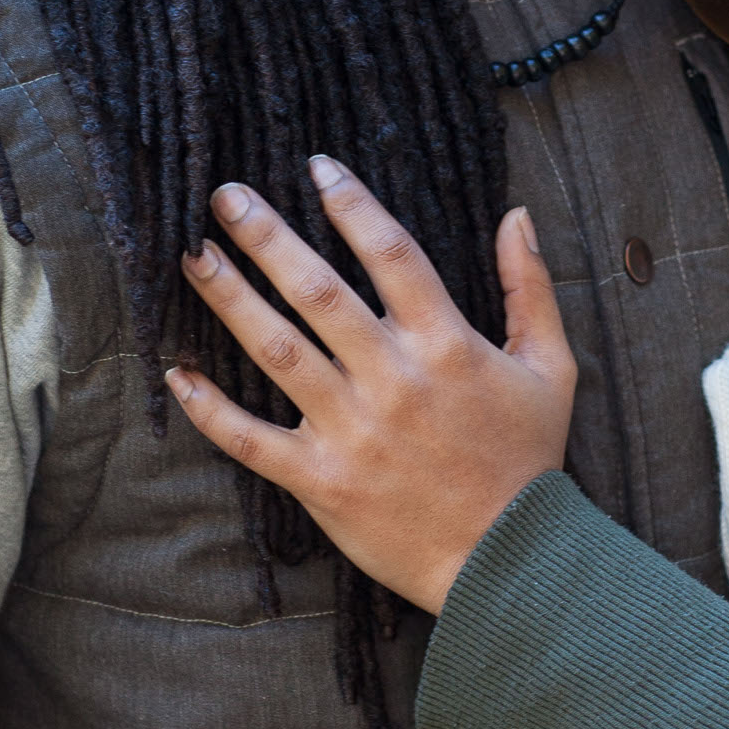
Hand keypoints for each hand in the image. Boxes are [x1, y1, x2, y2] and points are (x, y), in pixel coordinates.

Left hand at [165, 159, 575, 613]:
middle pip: (318, 290)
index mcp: (448, 344)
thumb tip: (517, 215)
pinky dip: (210, 408)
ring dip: (229, 299)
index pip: (392, 252)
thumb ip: (531, 288)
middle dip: (267, 235)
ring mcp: (353, 430)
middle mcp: (394, 379)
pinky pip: (252, 439)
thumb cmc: (530, 462)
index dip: (351, 203)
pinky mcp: (322, 480)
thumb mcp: (552, 369)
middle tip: (225, 195)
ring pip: (277, 350)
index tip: (316, 166)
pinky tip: (176, 373)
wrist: (511, 563)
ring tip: (193, 256)